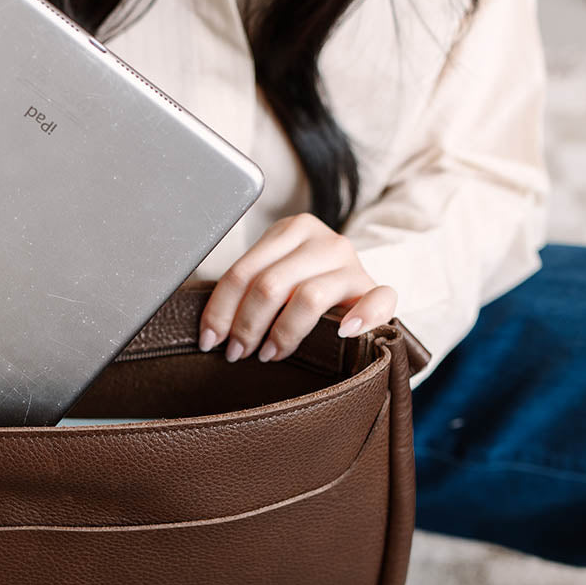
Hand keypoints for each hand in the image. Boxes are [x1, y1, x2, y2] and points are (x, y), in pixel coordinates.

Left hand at [197, 213, 397, 361]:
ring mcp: (352, 263)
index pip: (243, 272)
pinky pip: (376, 301)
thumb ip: (250, 288)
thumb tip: (211, 331)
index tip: (209, 340)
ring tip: (268, 354)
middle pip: (269, 286)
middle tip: (236, 353)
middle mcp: (324, 241)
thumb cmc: (304, 286)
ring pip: (307, 298)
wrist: (355, 284)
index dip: (220, 310)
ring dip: (282, 333)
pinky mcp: (375, 288)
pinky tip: (342, 333)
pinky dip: (361, 318)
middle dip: (245, 326)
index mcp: (291, 230)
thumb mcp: (275, 273)